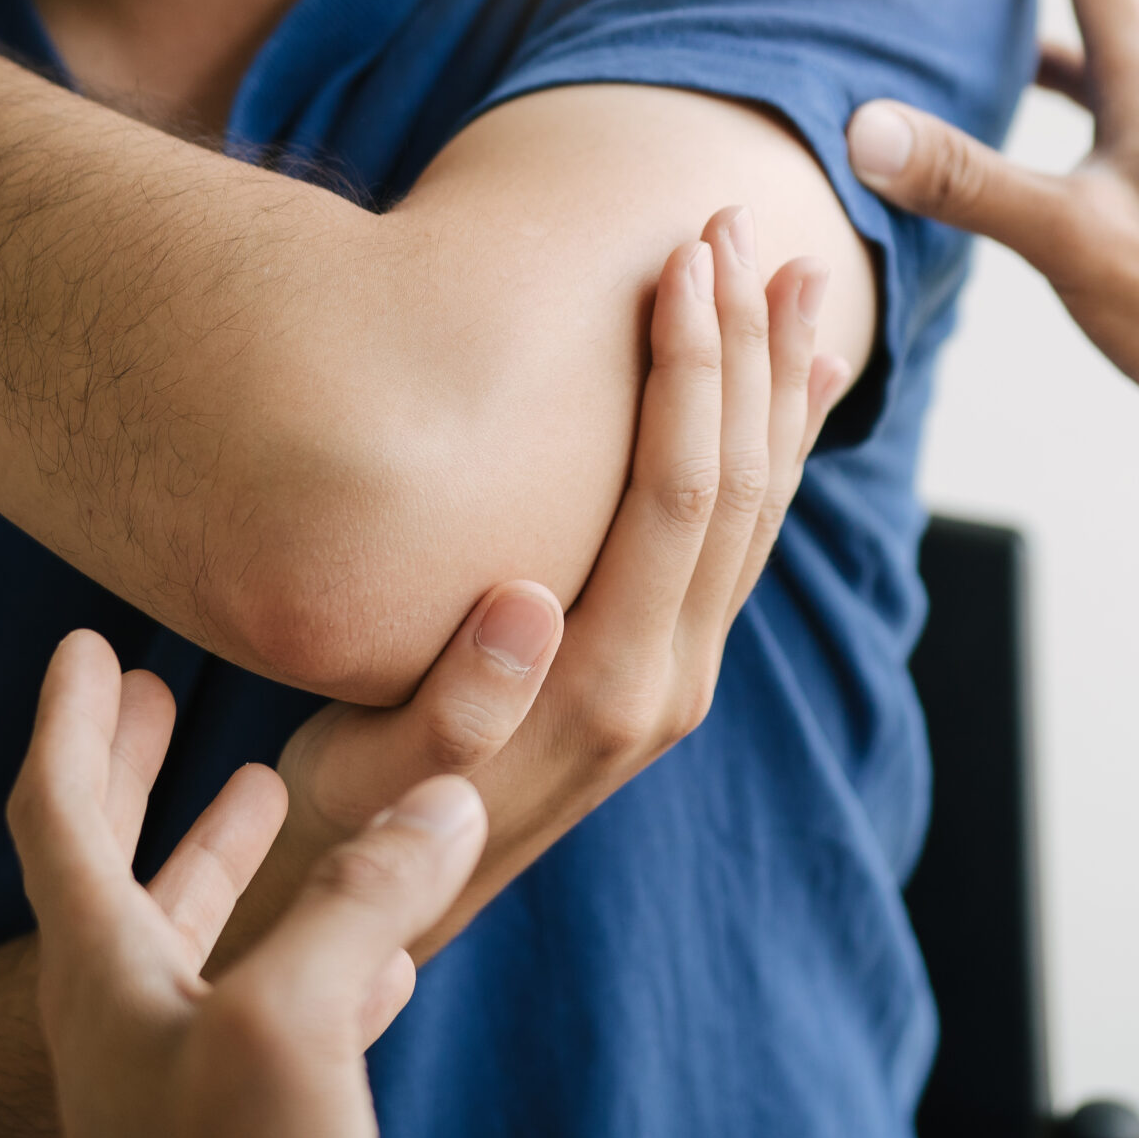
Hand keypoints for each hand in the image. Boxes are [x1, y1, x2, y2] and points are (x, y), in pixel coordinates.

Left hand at [8, 629, 486, 1137]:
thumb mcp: (287, 1025)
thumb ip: (361, 901)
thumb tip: (445, 801)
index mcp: (106, 977)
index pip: (55, 818)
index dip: (72, 726)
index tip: (85, 646)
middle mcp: (133, 1023)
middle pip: (116, 870)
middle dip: (138, 777)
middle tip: (155, 694)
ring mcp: (186, 1089)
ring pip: (199, 944)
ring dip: (225, 859)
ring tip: (268, 787)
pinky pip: (271, 1017)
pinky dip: (312, 951)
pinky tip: (381, 949)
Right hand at [213, 206, 852, 969]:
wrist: (373, 915)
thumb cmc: (344, 828)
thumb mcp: (364, 779)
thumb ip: (452, 706)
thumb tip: (527, 602)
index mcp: (604, 689)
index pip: (676, 498)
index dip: (689, 368)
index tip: (684, 254)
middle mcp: (665, 684)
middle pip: (739, 487)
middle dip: (745, 345)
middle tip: (740, 222)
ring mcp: (675, 681)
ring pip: (757, 509)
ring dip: (774, 387)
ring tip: (795, 277)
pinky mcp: (660, 674)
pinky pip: (738, 544)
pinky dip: (768, 453)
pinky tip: (785, 394)